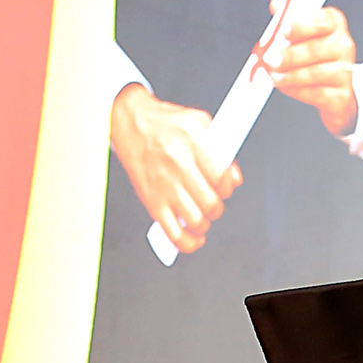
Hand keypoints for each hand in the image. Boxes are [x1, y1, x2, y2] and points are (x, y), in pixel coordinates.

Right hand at [109, 84, 239, 253]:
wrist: (128, 120)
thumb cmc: (164, 123)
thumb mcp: (198, 123)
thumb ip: (222, 149)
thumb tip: (234, 178)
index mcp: (191, 143)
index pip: (222, 178)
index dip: (228, 187)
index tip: (224, 187)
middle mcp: (176, 165)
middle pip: (211, 203)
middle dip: (217, 206)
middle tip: (212, 200)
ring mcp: (162, 185)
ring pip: (196, 220)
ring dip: (205, 223)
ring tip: (202, 215)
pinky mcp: (151, 200)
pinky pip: (172, 233)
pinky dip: (187, 242)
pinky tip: (195, 238)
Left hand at [269, 0, 358, 135]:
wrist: (333, 83)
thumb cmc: (313, 50)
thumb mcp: (301, 26)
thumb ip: (288, 12)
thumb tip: (277, 5)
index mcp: (334, 23)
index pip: (321, 21)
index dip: (301, 26)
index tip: (284, 31)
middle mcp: (343, 46)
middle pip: (315, 50)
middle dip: (290, 56)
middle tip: (272, 60)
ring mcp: (345, 71)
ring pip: (315, 74)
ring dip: (291, 76)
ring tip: (275, 75)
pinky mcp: (342, 94)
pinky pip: (317, 94)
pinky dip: (298, 91)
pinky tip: (287, 86)